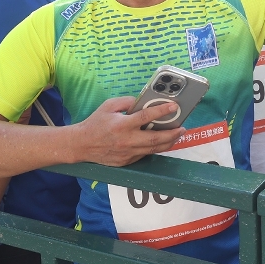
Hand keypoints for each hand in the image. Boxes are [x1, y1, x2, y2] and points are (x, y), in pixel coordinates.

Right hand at [72, 97, 186, 166]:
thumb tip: (143, 102)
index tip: (174, 106)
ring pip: (154, 149)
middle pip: (156, 139)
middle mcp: (127, 140)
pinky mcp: (127, 161)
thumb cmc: (95, 123)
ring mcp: (127, 153)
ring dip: (168, 142)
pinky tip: (162, 142)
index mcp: (122, 125)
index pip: (146, 117)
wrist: (81, 145)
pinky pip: (145, 154)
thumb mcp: (109, 106)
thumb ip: (127, 102)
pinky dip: (155, 148)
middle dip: (172, 133)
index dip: (162, 111)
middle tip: (182, 128)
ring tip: (178, 135)